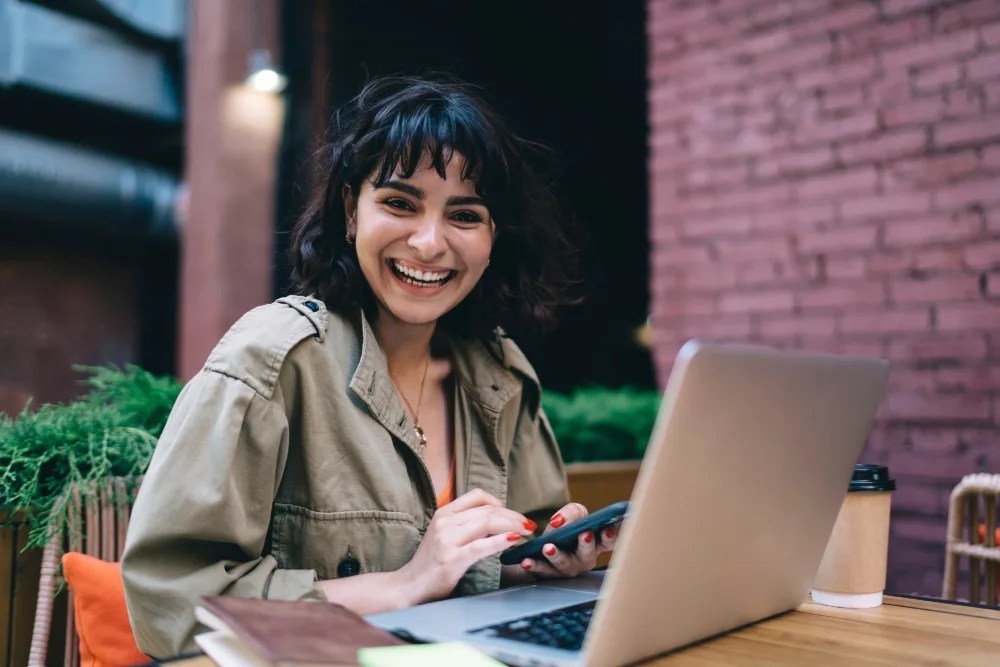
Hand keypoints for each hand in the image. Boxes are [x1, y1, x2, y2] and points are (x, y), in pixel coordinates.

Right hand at [396, 489, 535, 604]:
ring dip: (512, 526)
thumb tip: (498, 521)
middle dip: (513, 516)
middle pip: (487, 510)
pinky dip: (501, 541)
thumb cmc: (431, 563)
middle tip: (528, 525)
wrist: (409, 586)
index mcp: (444, 513)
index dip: (500, 502)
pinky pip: (482, 546)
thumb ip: (466, 525)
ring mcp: (447, 540)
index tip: (513, 514)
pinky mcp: (452, 559)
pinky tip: (513, 540)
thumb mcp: (446, 535)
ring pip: (487, 522)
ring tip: (526, 532)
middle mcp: (445, 522)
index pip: (477, 496)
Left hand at [518, 502, 618, 578]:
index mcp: (595, 544)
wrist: (542, 546)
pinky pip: (542, 570)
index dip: (611, 536)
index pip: (609, 541)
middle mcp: (584, 559)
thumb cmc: (566, 528)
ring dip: (557, 555)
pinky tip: (526, 561)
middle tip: (584, 535)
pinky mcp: (549, 574)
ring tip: (548, 547)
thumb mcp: (572, 514)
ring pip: (564, 564)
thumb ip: (572, 512)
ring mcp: (567, 569)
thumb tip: (561, 522)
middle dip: (587, 545)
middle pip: (587, 555)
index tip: (608, 529)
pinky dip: (534, 565)